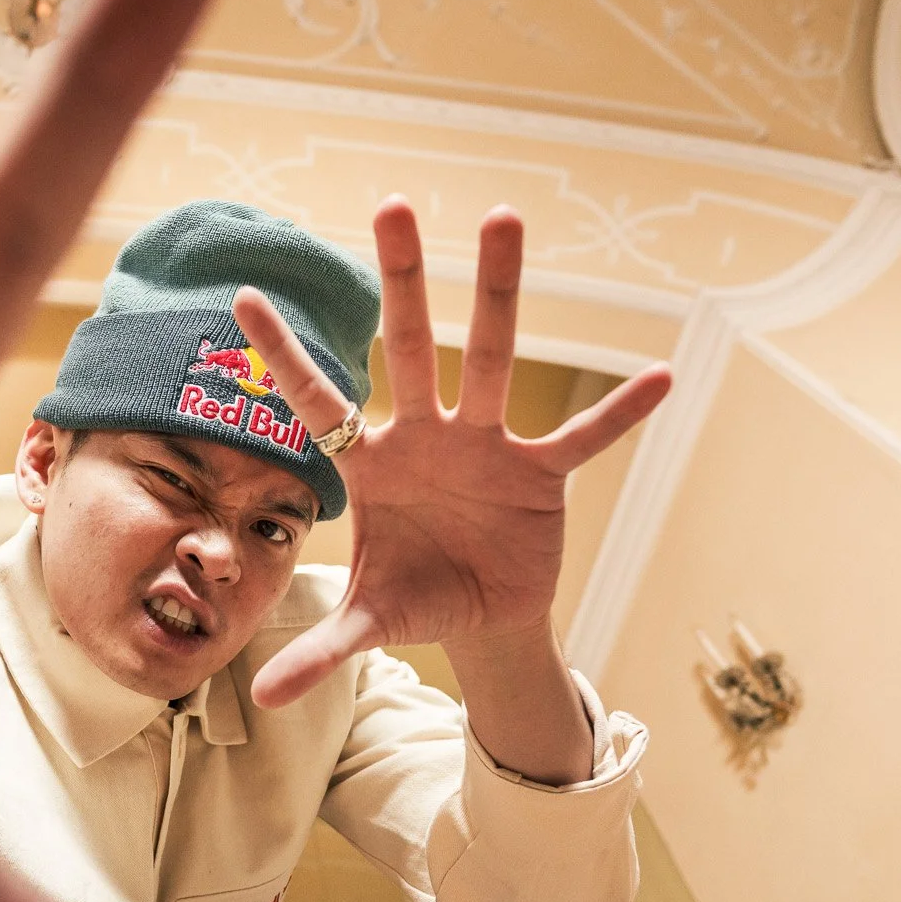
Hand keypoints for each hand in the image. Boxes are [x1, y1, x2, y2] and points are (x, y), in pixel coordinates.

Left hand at [234, 199, 671, 708]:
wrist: (488, 621)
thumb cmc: (419, 598)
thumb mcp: (369, 623)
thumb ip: (319, 650)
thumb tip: (264, 697)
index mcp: (374, 466)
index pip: (320, 403)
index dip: (284, 358)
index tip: (242, 300)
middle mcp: (428, 437)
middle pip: (413, 348)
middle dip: (405, 281)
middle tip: (392, 205)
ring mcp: (487, 448)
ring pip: (492, 359)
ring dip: (499, 294)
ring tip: (504, 217)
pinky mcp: (542, 477)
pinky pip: (581, 440)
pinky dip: (618, 414)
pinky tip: (658, 378)